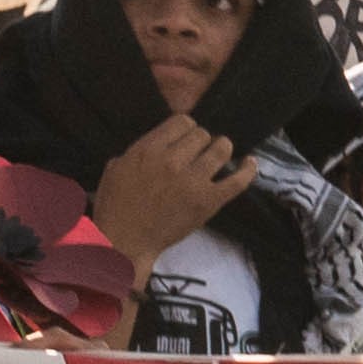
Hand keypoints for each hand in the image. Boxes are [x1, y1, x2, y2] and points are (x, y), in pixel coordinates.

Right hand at [91, 114, 252, 268]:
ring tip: (219, 154)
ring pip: (221, 149)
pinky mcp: (209, 201)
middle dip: (201, 140)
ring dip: (222, 148)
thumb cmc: (114, 208)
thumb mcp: (113, 171)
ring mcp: (193, 180)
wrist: (125, 242)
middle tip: (197, 152)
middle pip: (202, 134)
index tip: (184, 139)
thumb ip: (133, 153)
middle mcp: (172, 160)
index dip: (185, 128)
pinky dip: (247, 169)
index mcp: (147, 150)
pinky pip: (238, 180)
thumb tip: (153, 147)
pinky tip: (249, 162)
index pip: (182, 121)